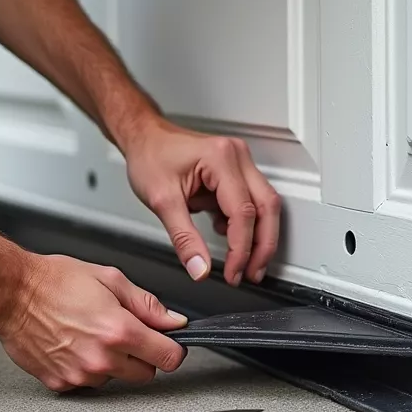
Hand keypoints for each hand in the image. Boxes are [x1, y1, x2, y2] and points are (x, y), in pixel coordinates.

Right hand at [0, 253, 188, 391]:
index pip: (169, 358)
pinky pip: (87, 383)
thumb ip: (147, 304)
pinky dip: (85, 368)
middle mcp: (102, 358)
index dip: (172, 349)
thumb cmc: (54, 282)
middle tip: (123, 333)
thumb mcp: (110, 279)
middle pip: (145, 374)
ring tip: (90, 334)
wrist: (12, 293)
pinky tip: (73, 345)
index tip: (167, 344)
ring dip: (112, 362)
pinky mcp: (61, 383)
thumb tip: (172, 321)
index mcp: (120, 331)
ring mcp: (80, 374)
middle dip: (142, 356)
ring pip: (115, 379)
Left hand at [123, 118, 281, 286]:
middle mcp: (237, 157)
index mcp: (220, 159)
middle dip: (262, 246)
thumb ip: (183, 238)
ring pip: (265, 205)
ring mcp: (240, 162)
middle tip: (251, 273)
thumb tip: (200, 267)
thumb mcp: (161, 200)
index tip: (233, 271)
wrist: (144, 138)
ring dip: (259, 237)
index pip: (243, 211)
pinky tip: (230, 240)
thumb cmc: (150, 156)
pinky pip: (252, 201)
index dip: (241, 248)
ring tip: (245, 264)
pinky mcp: (236, 172)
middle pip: (267, 207)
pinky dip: (247, 225)